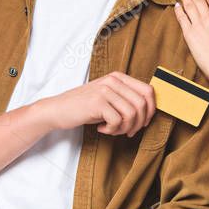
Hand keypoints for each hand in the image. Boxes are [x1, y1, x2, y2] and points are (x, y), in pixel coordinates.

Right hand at [37, 71, 155, 136]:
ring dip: (124, 128)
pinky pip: (117, 121)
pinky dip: (111, 130)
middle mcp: (113, 80)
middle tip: (127, 131)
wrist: (58, 110)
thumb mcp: (108, 97)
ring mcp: (105, 90)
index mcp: (118, 77)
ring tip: (113, 130)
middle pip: (142, 104)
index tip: (143, 122)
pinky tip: (101, 128)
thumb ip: (126, 99)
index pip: (148, 91)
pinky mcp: (97, 102)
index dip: (151, 110)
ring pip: (131, 114)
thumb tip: (149, 112)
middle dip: (138, 123)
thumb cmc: (85, 107)